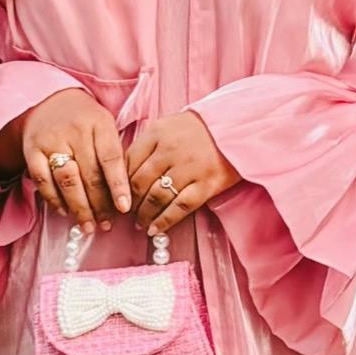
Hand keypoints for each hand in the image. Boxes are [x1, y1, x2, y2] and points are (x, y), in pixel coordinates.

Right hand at [13, 88, 130, 233]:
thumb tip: (125, 196)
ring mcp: (51, 141)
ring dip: (79, 208)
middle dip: (100, 205)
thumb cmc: (85, 120)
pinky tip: (65, 212)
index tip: (125, 208)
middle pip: (89, 175)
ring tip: (88, 226)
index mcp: (99, 123)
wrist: (48, 100)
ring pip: (67, 181)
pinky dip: (54, 200)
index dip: (118, 185)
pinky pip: (43, 182)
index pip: (111, 158)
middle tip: (106, 224)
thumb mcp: (105, 126)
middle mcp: (75, 131)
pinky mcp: (32, 150)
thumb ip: (114, 155)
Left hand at [125, 108, 236, 236]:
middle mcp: (170, 151)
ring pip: (156, 198)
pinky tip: (155, 229)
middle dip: (130, 202)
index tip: (118, 194)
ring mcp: (188, 169)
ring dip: (144, 214)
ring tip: (140, 222)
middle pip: (139, 182)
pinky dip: (164, 221)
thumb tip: (124, 173)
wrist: (237, 127)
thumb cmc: (198, 129)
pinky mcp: (206, 185)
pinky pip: (180, 208)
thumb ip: (147, 145)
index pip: (128, 162)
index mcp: (157, 133)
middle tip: (127, 212)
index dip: (120, 182)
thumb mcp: (167, 126)